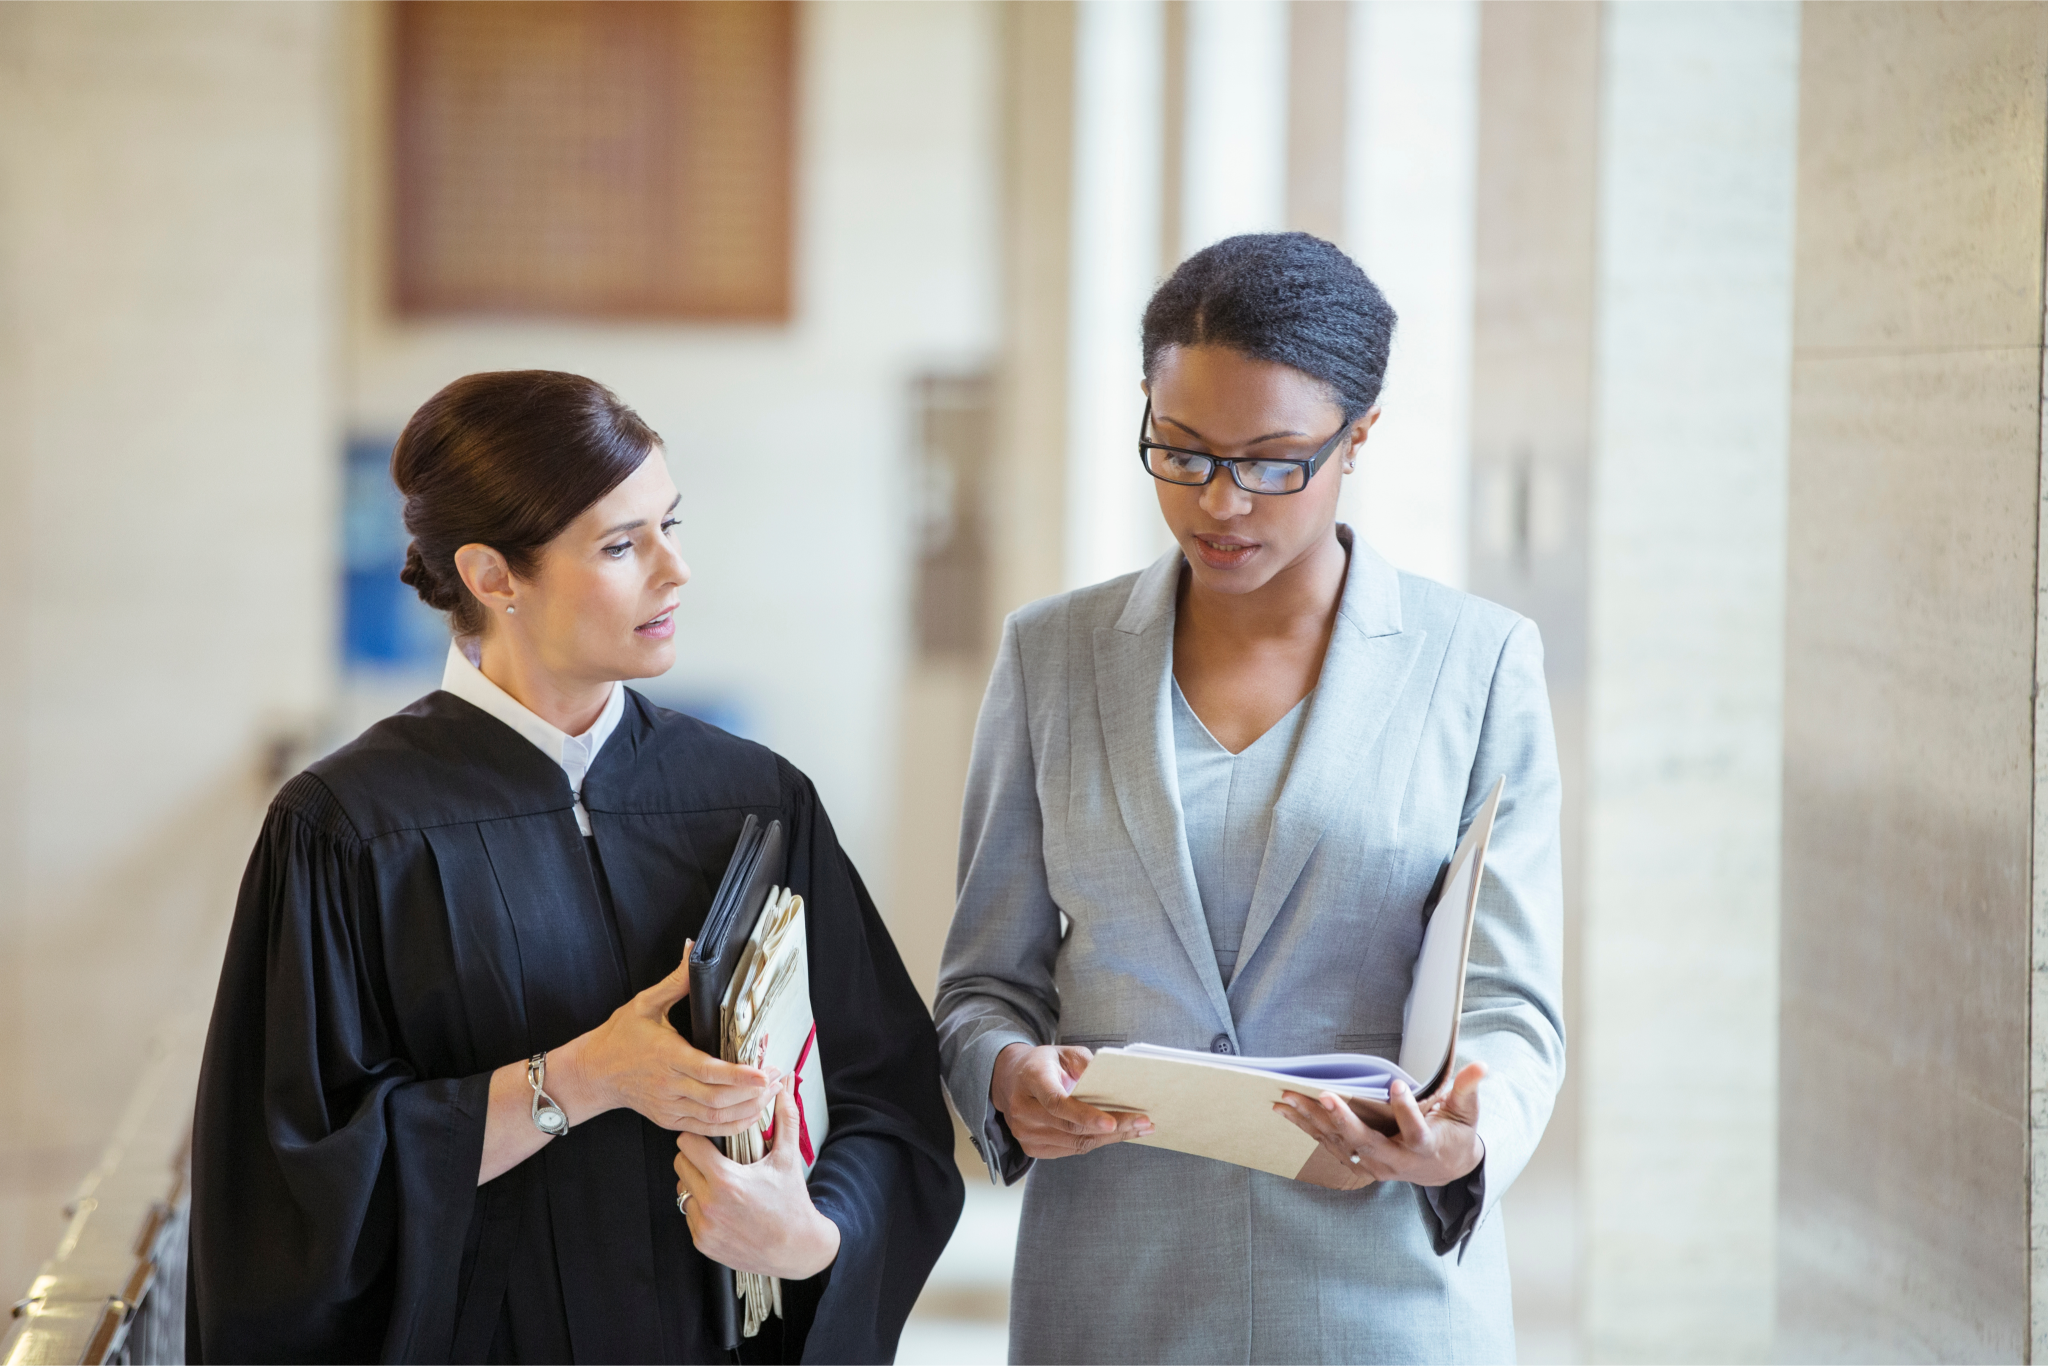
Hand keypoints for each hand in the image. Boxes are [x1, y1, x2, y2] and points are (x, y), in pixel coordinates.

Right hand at [551, 942, 775, 1135]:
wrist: (593, 1073)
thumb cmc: (620, 1036)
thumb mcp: (645, 1003)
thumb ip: (675, 981)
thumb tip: (693, 948)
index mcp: (667, 1057)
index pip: (708, 1071)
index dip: (738, 1075)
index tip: (764, 1073)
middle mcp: (669, 1086)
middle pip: (717, 1099)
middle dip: (753, 1093)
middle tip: (779, 1078)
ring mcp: (669, 1107)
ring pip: (714, 1118)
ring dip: (747, 1111)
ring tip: (772, 1095)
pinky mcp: (670, 1120)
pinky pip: (705, 1129)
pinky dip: (731, 1125)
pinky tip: (751, 1113)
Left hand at [675, 1081, 840, 1278]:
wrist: (797, 1249)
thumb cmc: (792, 1203)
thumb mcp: (788, 1159)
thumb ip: (784, 1117)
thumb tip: (787, 1086)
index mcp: (726, 1181)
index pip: (688, 1145)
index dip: (699, 1137)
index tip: (709, 1139)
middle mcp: (710, 1205)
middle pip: (680, 1165)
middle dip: (695, 1158)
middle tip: (715, 1159)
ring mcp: (704, 1227)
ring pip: (681, 1190)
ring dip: (695, 1183)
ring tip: (720, 1184)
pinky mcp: (703, 1243)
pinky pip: (688, 1214)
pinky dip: (700, 1208)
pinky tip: (723, 1206)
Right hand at [990, 1042, 1150, 1158]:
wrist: (1010, 1079)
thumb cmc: (1044, 1064)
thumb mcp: (1064, 1052)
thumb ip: (1087, 1065)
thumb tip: (1114, 1084)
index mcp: (1031, 1079)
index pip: (1057, 1102)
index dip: (1085, 1115)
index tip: (1113, 1121)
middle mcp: (1023, 1109)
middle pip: (1071, 1127)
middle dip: (1112, 1127)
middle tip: (1143, 1122)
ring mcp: (1024, 1132)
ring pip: (1075, 1143)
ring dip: (1110, 1138)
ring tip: (1139, 1129)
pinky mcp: (1030, 1147)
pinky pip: (1070, 1150)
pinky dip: (1096, 1142)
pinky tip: (1117, 1135)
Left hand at [1275, 1062, 1486, 1187]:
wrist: (1444, 1168)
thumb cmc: (1454, 1133)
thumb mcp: (1466, 1112)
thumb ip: (1468, 1088)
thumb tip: (1481, 1065)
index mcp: (1424, 1147)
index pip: (1416, 1131)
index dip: (1407, 1110)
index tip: (1396, 1086)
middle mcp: (1396, 1161)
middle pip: (1367, 1143)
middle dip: (1343, 1120)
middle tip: (1323, 1094)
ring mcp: (1374, 1165)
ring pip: (1340, 1144)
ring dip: (1312, 1121)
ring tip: (1288, 1098)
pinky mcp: (1359, 1162)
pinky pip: (1328, 1145)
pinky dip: (1306, 1127)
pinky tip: (1285, 1109)